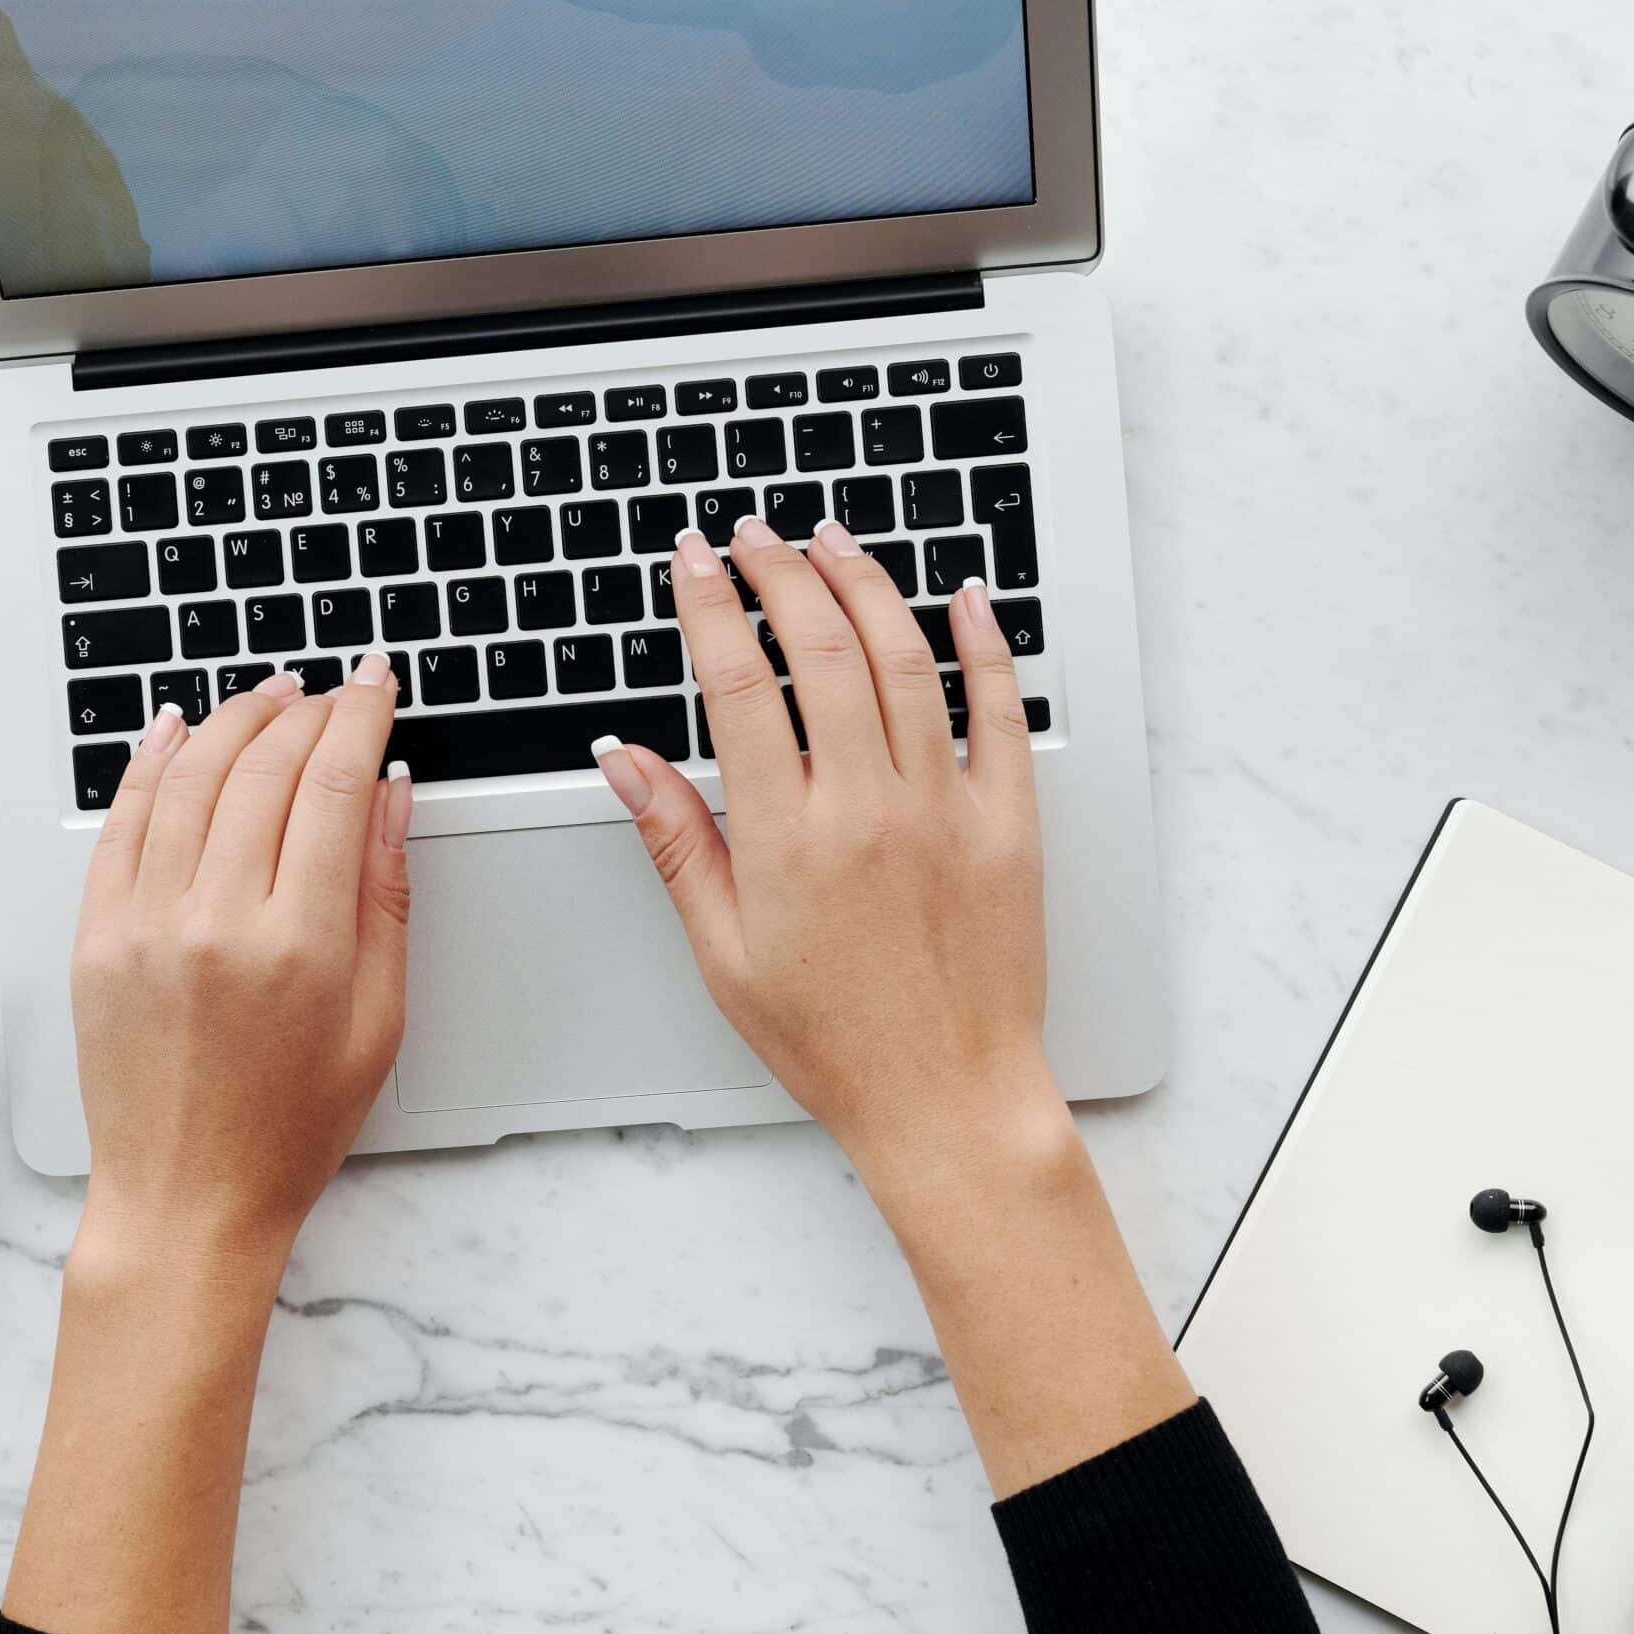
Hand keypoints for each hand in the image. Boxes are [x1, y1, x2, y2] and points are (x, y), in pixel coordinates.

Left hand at [70, 660, 414, 1311]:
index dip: (360, 718)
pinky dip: (151, 762)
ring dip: (235, 720)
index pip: (334, 787)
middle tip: (335, 692)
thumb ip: (386, 898)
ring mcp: (147, 925)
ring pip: (189, 777)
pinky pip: (123, 822)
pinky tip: (178, 729)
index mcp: (302, 945)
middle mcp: (218, 922)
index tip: (377, 685)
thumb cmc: (290, 1127)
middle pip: (264, 768)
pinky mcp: (97, 936)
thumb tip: (390, 795)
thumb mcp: (377, 1020)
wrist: (187, 1198)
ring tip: (272, 696)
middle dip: (308, 712)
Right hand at [594, 519, 1060, 1185]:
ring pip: (905, 657)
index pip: (737, 684)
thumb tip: (624, 759)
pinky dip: (983, 644)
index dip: (710, 606)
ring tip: (831, 542)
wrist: (947, 1097)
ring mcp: (945, 808)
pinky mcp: (1009, 822)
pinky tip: (962, 599)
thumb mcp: (726, 953)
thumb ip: (678, 841)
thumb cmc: (834, 1042)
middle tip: (754, 536)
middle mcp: (868, 807)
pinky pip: (1000, 710)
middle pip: (821, 647)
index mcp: (788, 838)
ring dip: (864, 584)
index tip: (694, 562)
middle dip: (779, 571)